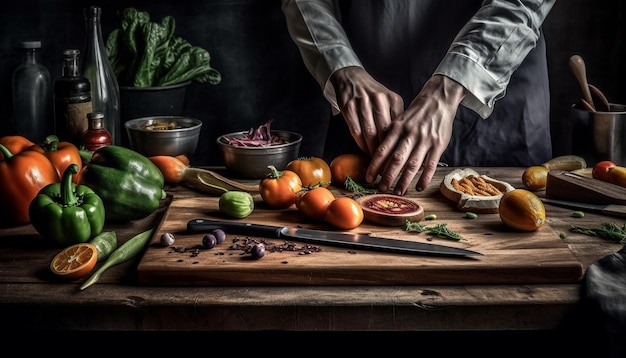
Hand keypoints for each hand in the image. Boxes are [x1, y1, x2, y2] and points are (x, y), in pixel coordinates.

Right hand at [330, 66, 403, 155]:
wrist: (351, 78)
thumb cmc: (373, 94)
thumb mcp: (389, 100)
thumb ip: (396, 117)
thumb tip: (402, 142)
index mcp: (393, 99)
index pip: (398, 126)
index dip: (398, 144)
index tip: (399, 158)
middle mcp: (378, 99)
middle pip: (384, 131)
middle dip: (386, 151)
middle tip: (388, 165)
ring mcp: (362, 102)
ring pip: (369, 133)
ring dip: (373, 150)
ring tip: (376, 162)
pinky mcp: (348, 107)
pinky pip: (356, 130)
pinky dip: (361, 144)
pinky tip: (365, 151)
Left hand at [366, 75, 466, 194]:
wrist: (438, 100)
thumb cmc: (416, 113)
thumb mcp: (400, 121)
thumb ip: (391, 137)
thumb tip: (380, 157)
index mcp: (397, 129)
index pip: (383, 150)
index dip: (374, 165)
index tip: (369, 178)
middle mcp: (410, 135)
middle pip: (396, 159)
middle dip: (388, 176)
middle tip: (381, 189)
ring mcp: (425, 141)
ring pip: (413, 164)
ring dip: (404, 180)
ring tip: (398, 192)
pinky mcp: (438, 145)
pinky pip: (430, 164)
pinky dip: (425, 177)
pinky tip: (419, 187)